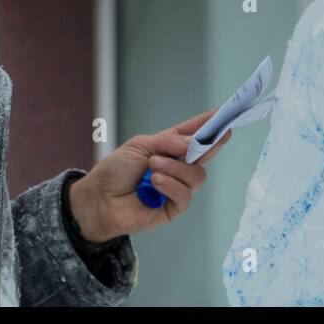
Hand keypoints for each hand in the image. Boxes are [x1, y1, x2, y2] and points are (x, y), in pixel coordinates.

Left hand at [67, 109, 232, 241]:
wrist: (98, 199)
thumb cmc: (115, 170)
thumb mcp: (140, 146)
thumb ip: (168, 143)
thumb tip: (194, 143)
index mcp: (168, 147)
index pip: (193, 135)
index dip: (209, 126)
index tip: (224, 115)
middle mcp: (176, 167)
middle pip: (204, 155)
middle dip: (204, 146)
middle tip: (196, 142)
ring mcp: (176, 187)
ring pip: (197, 175)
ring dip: (175, 169)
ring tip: (153, 167)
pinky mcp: (173, 208)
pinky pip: (185, 195)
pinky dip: (171, 185)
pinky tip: (155, 183)